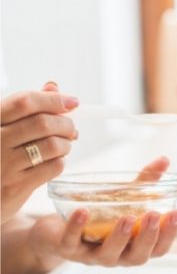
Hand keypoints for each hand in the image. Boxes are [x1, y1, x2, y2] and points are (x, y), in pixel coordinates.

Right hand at [1, 83, 78, 222]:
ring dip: (66, 144)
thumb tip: (53, 87)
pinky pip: (53, 167)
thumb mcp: (3, 127)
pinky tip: (55, 160)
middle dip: (66, 124)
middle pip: (43, 123)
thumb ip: (26, 108)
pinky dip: (61, 161)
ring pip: (52, 145)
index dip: (53, 100)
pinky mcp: (16, 186)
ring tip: (64, 145)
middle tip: (72, 129)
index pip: (25, 102)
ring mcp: (4, 165)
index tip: (73, 103)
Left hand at [28, 157, 176, 271]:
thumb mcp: (123, 198)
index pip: (159, 249)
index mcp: (134, 246)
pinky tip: (83, 211)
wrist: (56, 230)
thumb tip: (165, 160)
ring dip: (119, 237)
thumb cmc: (97, 216)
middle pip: (138, 256)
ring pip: (108, 255)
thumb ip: (145, 183)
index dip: (170, 234)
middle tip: (153, 216)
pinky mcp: (66, 249)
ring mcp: (91, 255)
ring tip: (126, 217)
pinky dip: (77, 227)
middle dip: (148, 237)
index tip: (176, 212)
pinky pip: (71, 243)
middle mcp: (117, 256)